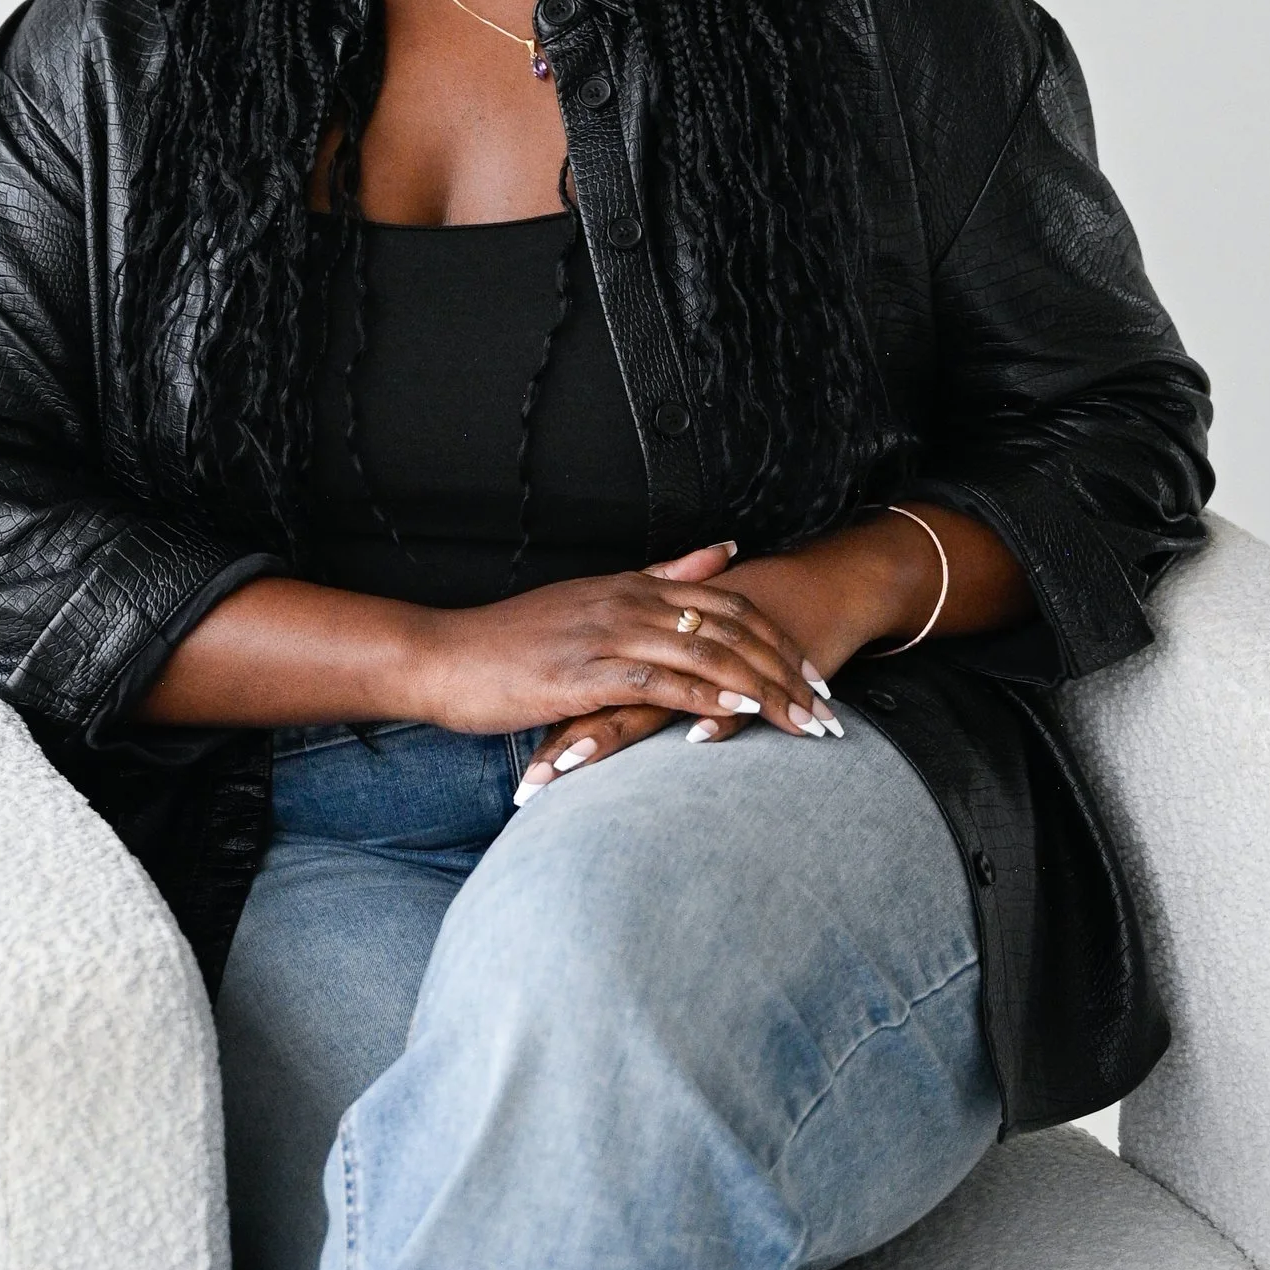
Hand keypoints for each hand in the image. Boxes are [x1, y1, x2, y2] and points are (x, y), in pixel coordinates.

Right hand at [435, 543, 839, 798]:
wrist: (442, 657)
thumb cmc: (510, 642)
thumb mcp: (592, 598)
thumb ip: (663, 574)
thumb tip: (723, 550)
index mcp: (633, 587)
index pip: (728, 605)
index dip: (777, 639)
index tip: (813, 674)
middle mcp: (628, 603)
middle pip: (731, 629)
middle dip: (786, 669)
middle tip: (827, 706)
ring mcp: (607, 635)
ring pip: (706, 653)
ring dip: (763, 688)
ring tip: (804, 718)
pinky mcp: (585, 671)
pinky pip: (661, 680)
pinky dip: (707, 694)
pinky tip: (740, 712)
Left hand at [516, 506, 1032, 792]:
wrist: (820, 590)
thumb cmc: (747, 624)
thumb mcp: (690, 640)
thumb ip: (649, 670)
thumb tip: (601, 707)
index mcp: (649, 640)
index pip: (593, 685)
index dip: (556, 723)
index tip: (519, 767)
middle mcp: (673, 648)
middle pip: (612, 696)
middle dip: (571, 742)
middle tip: (529, 784)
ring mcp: (715, 656)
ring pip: (659, 697)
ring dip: (615, 738)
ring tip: (571, 773)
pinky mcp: (759, 665)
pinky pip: (736, 692)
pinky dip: (718, 714)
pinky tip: (695, 740)